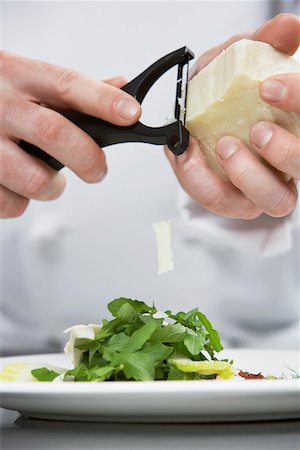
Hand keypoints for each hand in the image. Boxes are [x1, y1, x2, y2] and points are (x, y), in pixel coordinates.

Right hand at [0, 51, 140, 217]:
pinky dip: (23, 202)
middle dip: (88, 158)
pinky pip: (12, 204)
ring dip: (53, 187)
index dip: (103, 101)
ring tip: (48, 178)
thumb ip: (70, 89)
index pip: (67, 84)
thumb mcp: (26, 81)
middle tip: (98, 170)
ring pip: (35, 179)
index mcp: (17, 76)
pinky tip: (17, 185)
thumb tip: (120, 86)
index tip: (132, 115)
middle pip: (54, 133)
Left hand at [166, 14, 299, 218]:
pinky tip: (186, 153)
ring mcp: (264, 188)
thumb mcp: (239, 61)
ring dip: (248, 174)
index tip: (269, 87)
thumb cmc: (224, 93)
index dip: (299, 102)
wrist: (194, 118)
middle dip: (285, 151)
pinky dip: (199, 178)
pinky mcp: (232, 201)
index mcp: (298, 127)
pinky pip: (221, 200)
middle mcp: (289, 163)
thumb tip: (288, 28)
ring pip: (276, 200)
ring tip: (223, 145)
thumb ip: (264, 44)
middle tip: (256, 130)